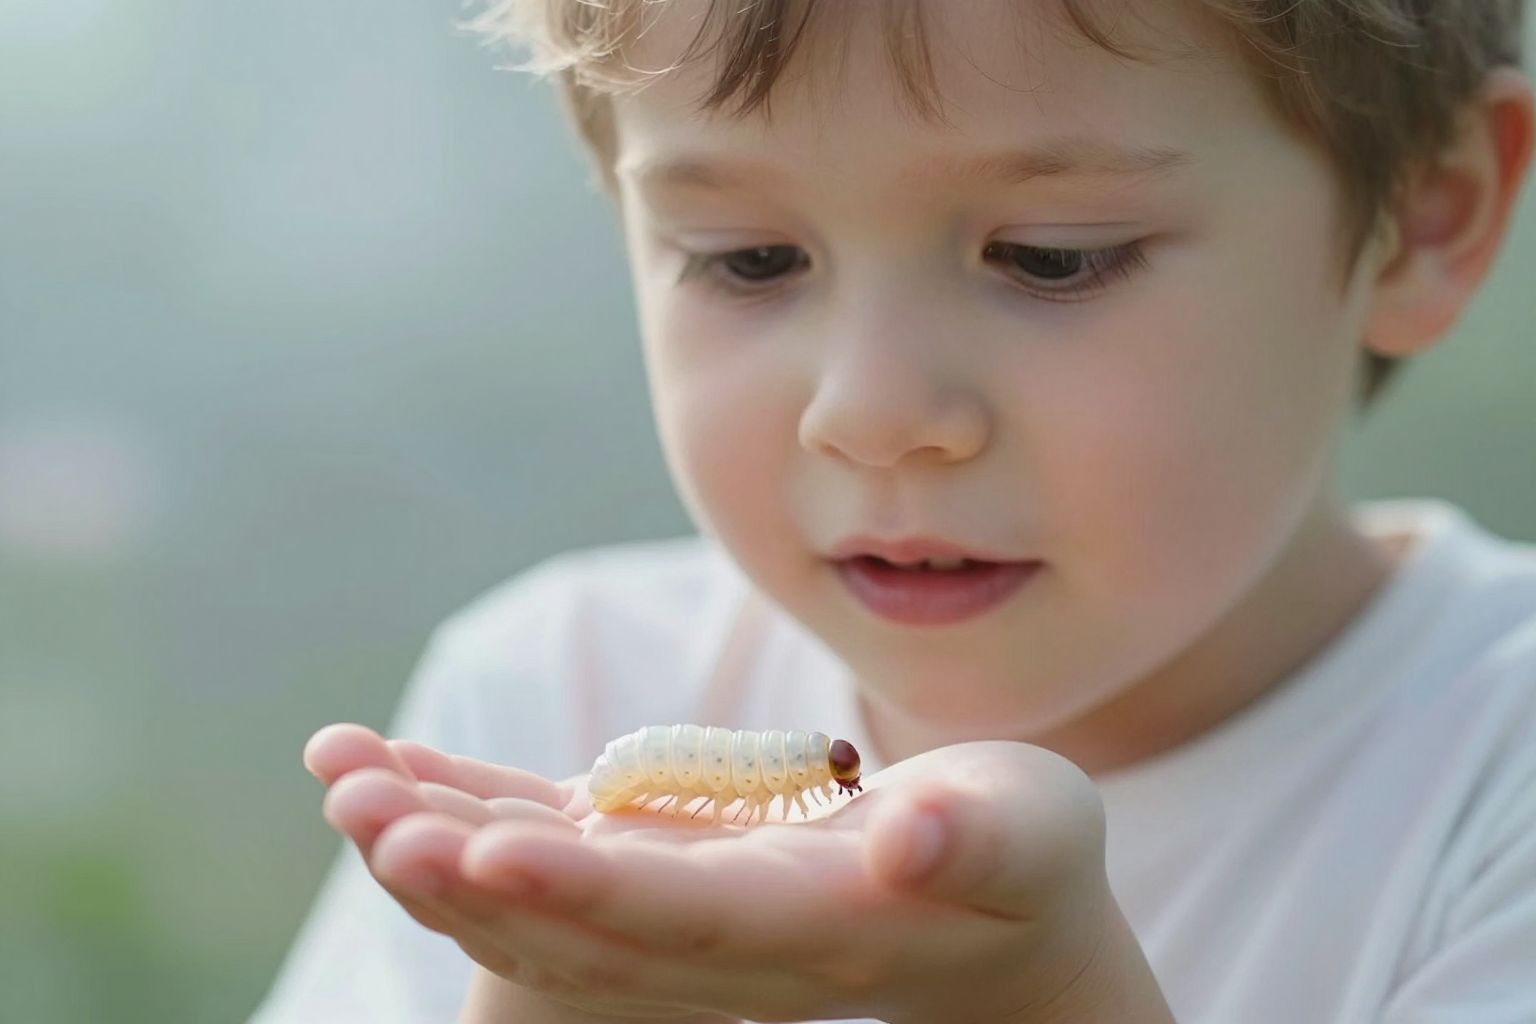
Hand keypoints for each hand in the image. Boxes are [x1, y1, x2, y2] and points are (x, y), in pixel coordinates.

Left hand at [306, 724, 1131, 1023]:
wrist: (995, 918)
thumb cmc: (1024, 861)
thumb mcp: (1030, 834)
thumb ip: (972, 842)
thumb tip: (911, 837)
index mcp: (808, 925)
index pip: (677, 918)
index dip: (583, 891)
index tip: (487, 853)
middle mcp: (722, 934)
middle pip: (574, 919)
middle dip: (467, 871)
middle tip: (363, 814)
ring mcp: (681, 904)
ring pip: (539, 889)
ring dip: (440, 838)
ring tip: (345, 782)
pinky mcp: (662, 859)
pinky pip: (549, 836)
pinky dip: (466, 800)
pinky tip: (390, 766)